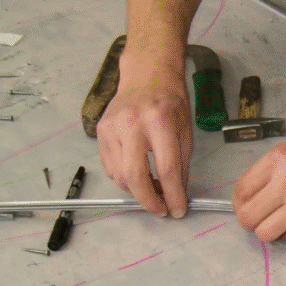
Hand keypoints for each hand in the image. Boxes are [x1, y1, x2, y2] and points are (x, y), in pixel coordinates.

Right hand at [97, 62, 192, 218]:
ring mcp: (112, 127)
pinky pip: (110, 166)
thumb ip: (181, 165)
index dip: (173, 196)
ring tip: (152, 189)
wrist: (147, 76)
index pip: (166, 170)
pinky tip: (138, 173)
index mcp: (160, 123)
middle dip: (149, 200)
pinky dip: (124, 177)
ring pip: (119, 175)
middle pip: (135, 176)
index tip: (177, 209)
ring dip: (137, 190)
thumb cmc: (170, 103)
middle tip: (160, 209)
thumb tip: (176, 195)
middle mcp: (132, 124)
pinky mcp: (101, 131)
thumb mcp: (185, 132)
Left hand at [232, 112, 285, 244]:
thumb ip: (278, 165)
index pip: (241, 190)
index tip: (248, 206)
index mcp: (278, 159)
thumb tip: (263, 186)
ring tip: (284, 223)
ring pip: (267, 233)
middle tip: (263, 219)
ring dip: (273, 231)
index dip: (240, 203)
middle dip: (252, 221)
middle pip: (249, 218)